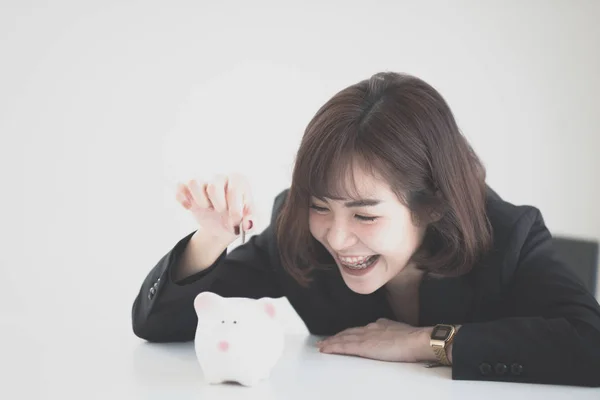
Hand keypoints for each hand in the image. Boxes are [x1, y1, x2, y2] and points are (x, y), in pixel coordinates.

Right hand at [175, 173, 254, 241]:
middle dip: (218, 206)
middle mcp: (221, 177)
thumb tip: (248, 223)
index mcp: (239, 181)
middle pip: (213, 187)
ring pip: (194, 182)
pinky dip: (182, 198)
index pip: (234, 191)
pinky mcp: (189, 190)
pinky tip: (190, 207)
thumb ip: (252, 222)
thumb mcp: (249, 223)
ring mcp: (204, 183)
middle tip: (222, 213)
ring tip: (207, 208)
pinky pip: (180, 186)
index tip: (235, 222)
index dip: (234, 211)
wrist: (225, 227)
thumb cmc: (239, 220)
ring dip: (200, 201)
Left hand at [316, 318, 436, 362]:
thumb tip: (387, 334)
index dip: (349, 333)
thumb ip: (390, 331)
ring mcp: (365, 336)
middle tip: (325, 340)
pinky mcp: (363, 346)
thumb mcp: (400, 330)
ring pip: (343, 338)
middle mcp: (369, 328)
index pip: (359, 329)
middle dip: (336, 336)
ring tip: (322, 345)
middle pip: (348, 332)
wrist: (417, 339)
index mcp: (379, 325)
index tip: (342, 336)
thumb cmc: (414, 338)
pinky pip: (344, 346)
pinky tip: (326, 349)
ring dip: (331, 341)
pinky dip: (333, 347)